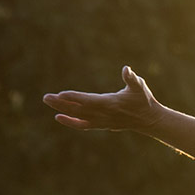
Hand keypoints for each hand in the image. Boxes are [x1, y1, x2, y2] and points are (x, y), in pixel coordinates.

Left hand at [43, 66, 167, 131]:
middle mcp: (103, 114)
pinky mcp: (100, 125)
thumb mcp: (140, 86)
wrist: (148, 120)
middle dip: (61, 103)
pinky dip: (70, 121)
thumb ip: (132, 78)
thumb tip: (126, 69)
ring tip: (48, 101)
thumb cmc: (144, 100)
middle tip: (46, 97)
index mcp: (111, 103)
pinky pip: (82, 124)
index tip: (60, 93)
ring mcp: (101, 121)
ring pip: (77, 116)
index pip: (88, 100)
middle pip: (78, 109)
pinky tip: (58, 116)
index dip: (74, 97)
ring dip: (62, 109)